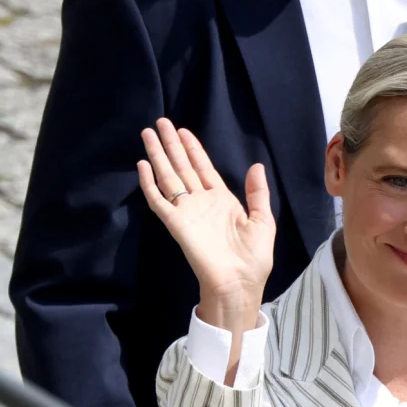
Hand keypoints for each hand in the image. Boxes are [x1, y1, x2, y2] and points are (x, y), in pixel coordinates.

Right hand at [138, 118, 275, 310]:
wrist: (239, 283)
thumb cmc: (253, 257)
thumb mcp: (262, 220)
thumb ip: (257, 193)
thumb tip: (256, 165)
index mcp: (222, 200)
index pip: (203, 168)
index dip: (193, 149)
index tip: (183, 130)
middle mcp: (201, 202)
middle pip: (182, 167)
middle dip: (171, 145)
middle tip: (160, 123)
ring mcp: (187, 212)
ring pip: (168, 177)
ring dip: (158, 155)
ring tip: (148, 133)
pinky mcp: (176, 224)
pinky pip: (159, 200)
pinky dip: (150, 183)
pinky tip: (143, 165)